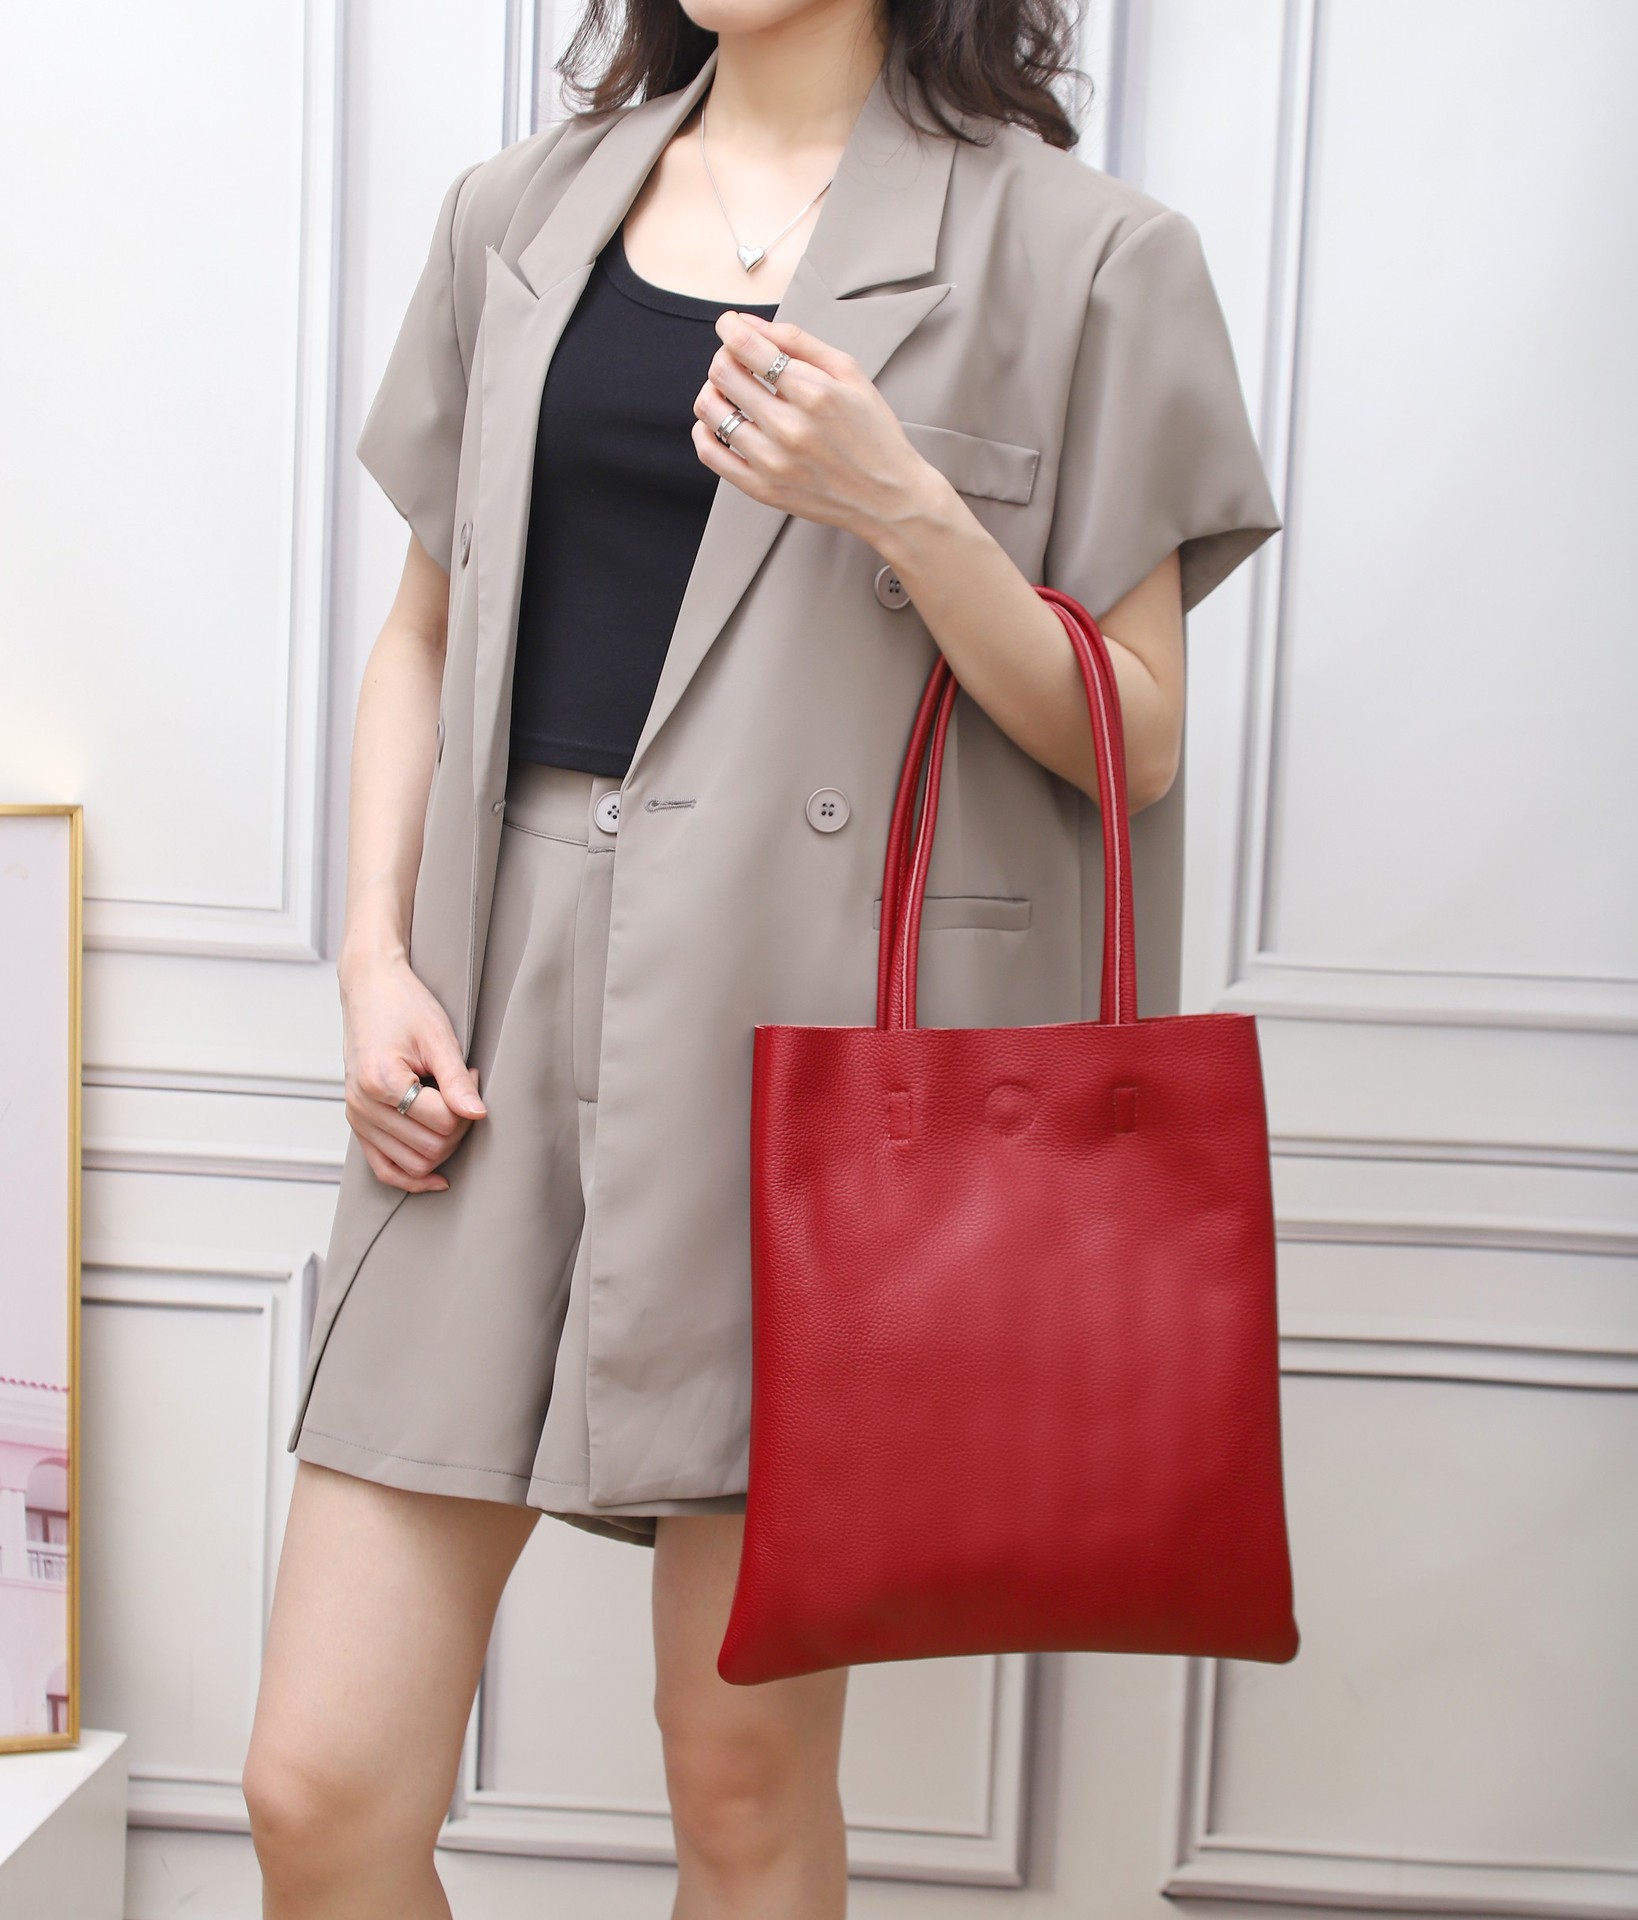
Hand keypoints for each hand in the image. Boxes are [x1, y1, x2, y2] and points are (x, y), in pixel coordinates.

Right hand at [338, 954, 487, 1192]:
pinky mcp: (358, 1123)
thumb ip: (456, 1080)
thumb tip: (478, 1115)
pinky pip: (384, 1169)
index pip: (443, 1124)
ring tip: (446, 1106)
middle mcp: (363, 1106)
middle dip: (459, 1126)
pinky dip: (412, 1178)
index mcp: (381, 1082)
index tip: (469, 1074)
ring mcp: (357, 1118)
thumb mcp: (438, 1036)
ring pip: (413, 1165)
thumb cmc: (403, 1005)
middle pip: (430, 1149)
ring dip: (442, 1145)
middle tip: (461, 1089)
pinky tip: (438, 1176)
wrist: (370, 989)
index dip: (467, 1105)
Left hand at [692, 311, 945, 544]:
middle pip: (724, 374)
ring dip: (713, 389)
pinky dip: (704, 430)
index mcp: (814, 393)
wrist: (888, 497)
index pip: (747, 347)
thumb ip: (799, 342)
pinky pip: (710, 452)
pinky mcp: (761, 488)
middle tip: (738, 360)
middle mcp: (790, 428)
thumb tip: (749, 324)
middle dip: (724, 356)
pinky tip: (719, 420)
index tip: (729, 325)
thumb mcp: (850, 373)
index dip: (729, 328)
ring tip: (729, 390)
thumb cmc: (873, 432)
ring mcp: (772, 462)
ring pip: (711, 410)